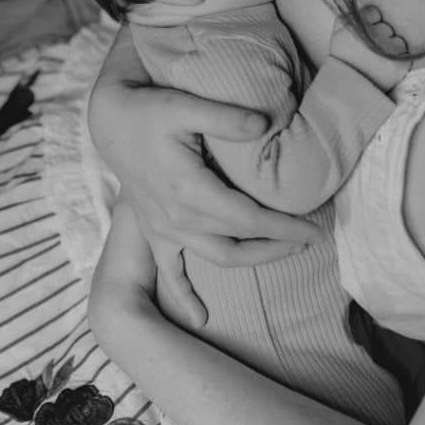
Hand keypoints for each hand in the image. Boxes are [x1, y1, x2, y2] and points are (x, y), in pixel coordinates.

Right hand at [88, 77, 322, 326]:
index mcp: (189, 190)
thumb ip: (225, 118)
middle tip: (310, 238)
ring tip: (285, 252)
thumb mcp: (185, 106)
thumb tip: (264, 124)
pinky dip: (183, 297)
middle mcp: (177, 217)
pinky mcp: (155, 230)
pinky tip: (200, 319)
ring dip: (253, 259)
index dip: (283, 227)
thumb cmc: (149, 110)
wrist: (110, 122)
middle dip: (278, 244)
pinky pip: (169, 272)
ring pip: (217, 256)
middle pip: (238, 243)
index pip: (248, 219)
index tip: (313, 229)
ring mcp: (164, 228)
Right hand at [329, 5, 409, 90]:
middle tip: (370, 49)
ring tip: (378, 58)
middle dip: (380, 34)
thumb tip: (361, 2)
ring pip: (396, 38)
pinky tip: (386, 63)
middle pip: (385, 26)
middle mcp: (374, 38)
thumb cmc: (343, 59)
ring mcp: (388, 52)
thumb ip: (347, 15)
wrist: (349, 89)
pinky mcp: (400, 64)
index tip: (364, 34)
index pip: (373, 12)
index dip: (370, 22)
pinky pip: (404, 50)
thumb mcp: (336, 33)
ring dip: (390, 45)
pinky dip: (398, 55)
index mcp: (357, 29)